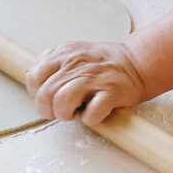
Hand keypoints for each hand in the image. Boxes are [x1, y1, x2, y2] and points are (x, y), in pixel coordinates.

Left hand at [25, 41, 146, 126]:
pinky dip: (88, 119)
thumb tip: (35, 78)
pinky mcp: (111, 92)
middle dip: (49, 110)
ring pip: (63, 102)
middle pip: (46, 93)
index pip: (34, 76)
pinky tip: (93, 114)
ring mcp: (94, 78)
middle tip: (60, 111)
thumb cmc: (104, 63)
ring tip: (75, 113)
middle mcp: (77, 64)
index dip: (36, 93)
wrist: (138, 63)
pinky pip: (91, 113)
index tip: (48, 98)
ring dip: (65, 114)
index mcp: (64, 54)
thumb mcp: (75, 52)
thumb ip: (54, 61)